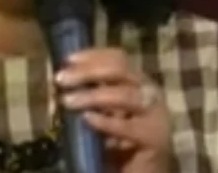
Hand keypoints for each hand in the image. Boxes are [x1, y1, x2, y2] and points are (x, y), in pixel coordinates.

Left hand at [55, 48, 169, 172]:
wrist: (143, 172)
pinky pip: (127, 127)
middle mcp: (150, 92)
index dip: (92, 56)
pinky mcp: (154, 139)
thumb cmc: (121, 140)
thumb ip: (92, 93)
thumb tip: (64, 78)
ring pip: (124, 95)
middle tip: (62, 79)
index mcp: (138, 81)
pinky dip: (105, 121)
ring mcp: (156, 115)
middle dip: (88, 71)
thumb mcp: (104, 110)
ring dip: (92, 96)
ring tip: (68, 101)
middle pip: (120, 70)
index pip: (117, 58)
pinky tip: (87, 119)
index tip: (67, 60)